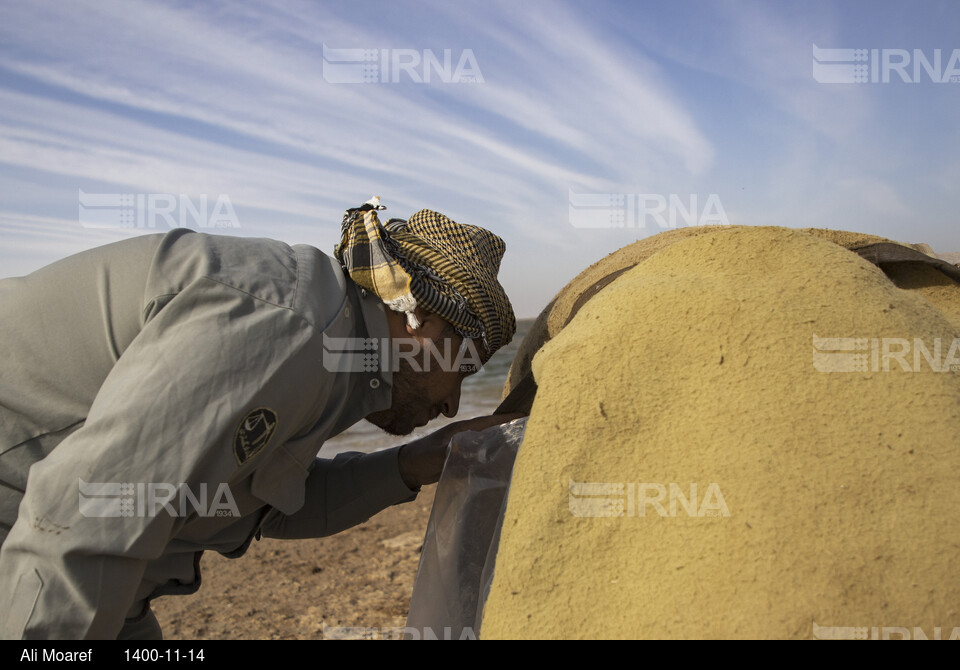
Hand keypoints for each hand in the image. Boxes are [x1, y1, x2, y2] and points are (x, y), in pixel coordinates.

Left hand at [397, 412, 525, 489]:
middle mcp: (466, 433)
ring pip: (489, 438)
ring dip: (503, 437)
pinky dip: (494, 450)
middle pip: (492, 427)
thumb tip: (479, 449)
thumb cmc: (423, 457)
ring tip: (522, 439)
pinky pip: (483, 449)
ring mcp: (465, 443)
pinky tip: (503, 455)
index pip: (489, 421)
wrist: (409, 467)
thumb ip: (458, 449)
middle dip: (509, 425)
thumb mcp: (441, 453)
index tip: (524, 414)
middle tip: (530, 425)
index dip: (506, 418)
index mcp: (462, 428)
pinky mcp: (463, 453)